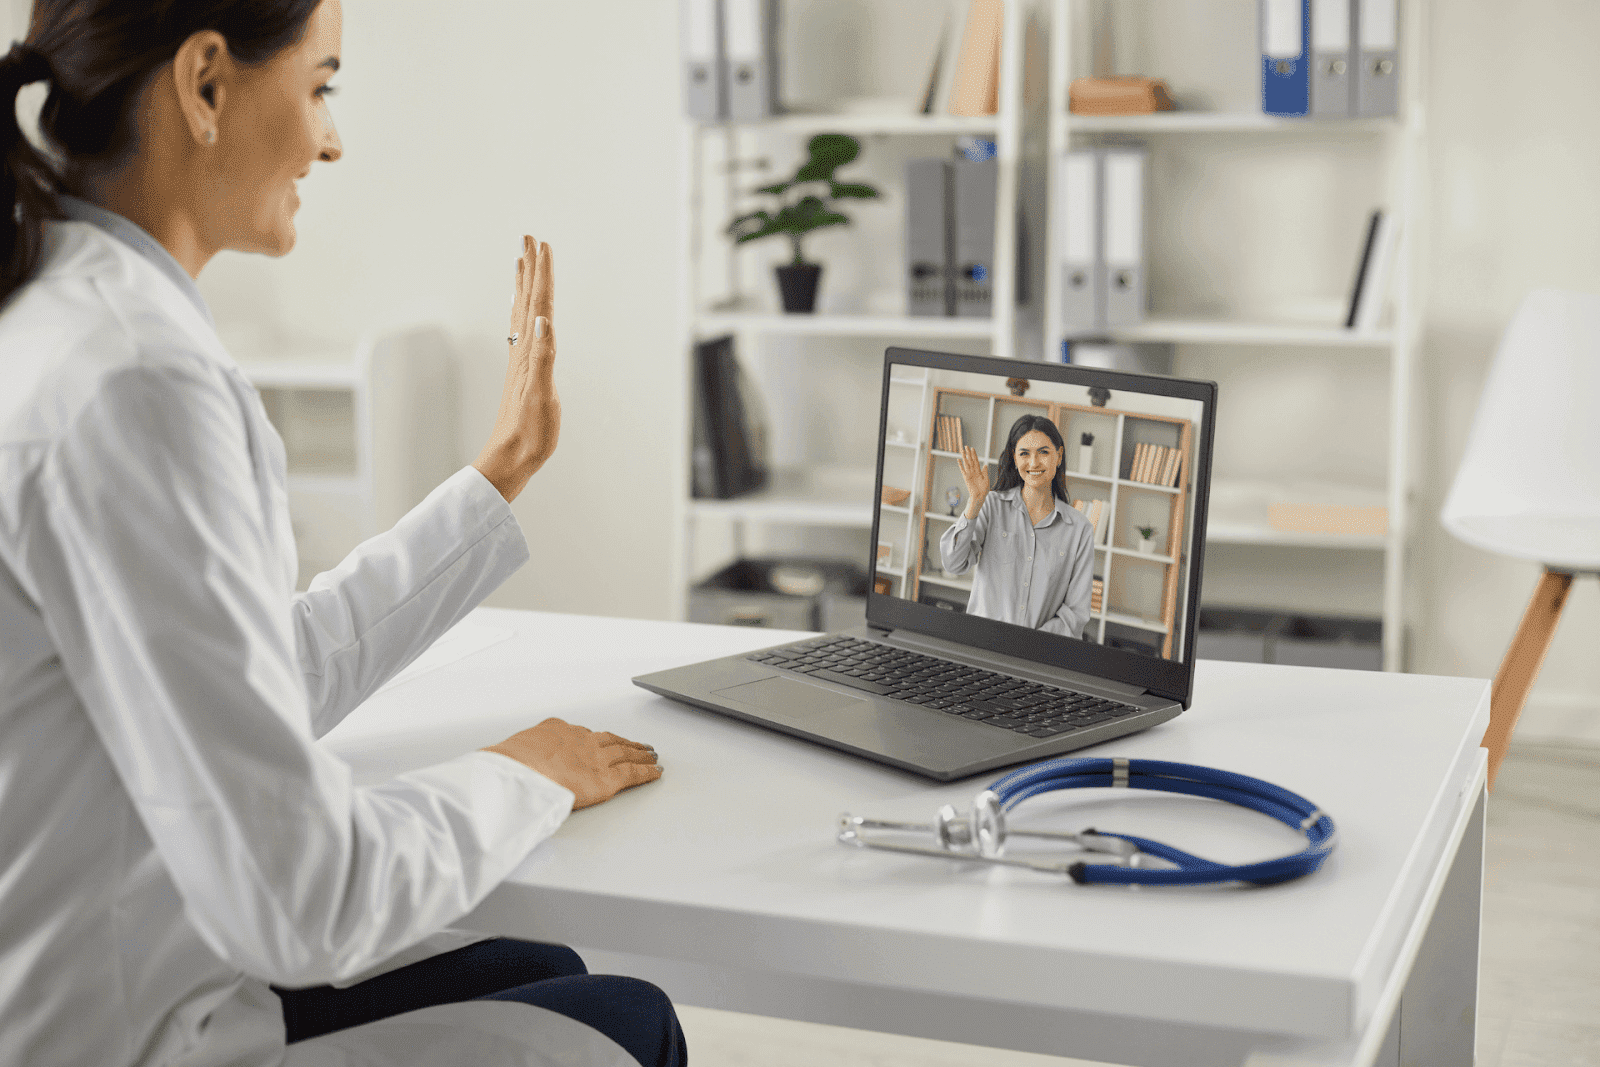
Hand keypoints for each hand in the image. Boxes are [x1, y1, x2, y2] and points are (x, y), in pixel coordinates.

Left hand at [474, 235, 558, 502]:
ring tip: (524, 263)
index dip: (542, 274)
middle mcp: (524, 351)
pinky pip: (524, 331)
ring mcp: (522, 361)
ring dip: (525, 286)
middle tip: (531, 239)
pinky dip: (525, 313)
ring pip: (524, 313)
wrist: (510, 457)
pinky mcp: (523, 373)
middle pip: (529, 301)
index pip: (539, 304)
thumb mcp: (542, 395)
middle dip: (531, 268)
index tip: (543, 245)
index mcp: (530, 353)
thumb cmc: (530, 432)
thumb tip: (542, 320)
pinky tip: (526, 312)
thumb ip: (543, 356)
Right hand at [483, 718, 660, 809]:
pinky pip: (632, 774)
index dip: (595, 738)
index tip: (601, 738)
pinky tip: (656, 772)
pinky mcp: (606, 779)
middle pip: (609, 740)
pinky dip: (646, 773)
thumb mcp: (510, 754)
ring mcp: (595, 758)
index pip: (582, 733)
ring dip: (640, 754)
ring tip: (651, 755)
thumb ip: (521, 759)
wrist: (517, 772)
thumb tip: (509, 768)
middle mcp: (580, 740)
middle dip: (624, 742)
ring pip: (625, 753)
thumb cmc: (507, 766)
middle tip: (638, 744)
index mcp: (556, 730)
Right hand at [957, 446, 988, 516]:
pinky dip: (960, 465)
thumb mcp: (986, 480)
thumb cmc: (984, 489)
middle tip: (966, 446)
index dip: (974, 455)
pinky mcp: (966, 477)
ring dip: (964, 457)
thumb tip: (985, 465)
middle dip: (968, 453)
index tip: (972, 448)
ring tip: (962, 450)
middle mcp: (973, 471)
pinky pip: (962, 470)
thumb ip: (985, 472)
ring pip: (966, 463)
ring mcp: (969, 474)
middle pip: (970, 460)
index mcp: (979, 471)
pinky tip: (958, 460)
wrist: (979, 496)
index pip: (976, 461)